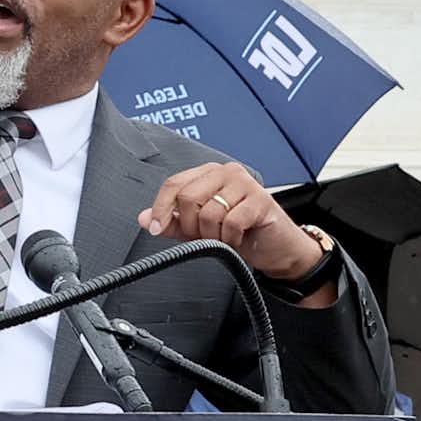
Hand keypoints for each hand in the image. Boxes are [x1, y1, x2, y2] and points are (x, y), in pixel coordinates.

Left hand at [139, 160, 332, 294]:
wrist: (277, 248)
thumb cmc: (240, 233)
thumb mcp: (198, 228)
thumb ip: (172, 222)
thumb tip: (143, 218)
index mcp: (207, 174)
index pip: (173, 184)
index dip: (160, 208)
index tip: (155, 228)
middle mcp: (225, 172)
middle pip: (188, 197)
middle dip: (190, 226)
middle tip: (203, 237)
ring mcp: (245, 184)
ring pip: (209, 212)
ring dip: (211, 235)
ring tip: (222, 238)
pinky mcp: (261, 200)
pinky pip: (231, 223)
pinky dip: (229, 239)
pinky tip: (236, 239)